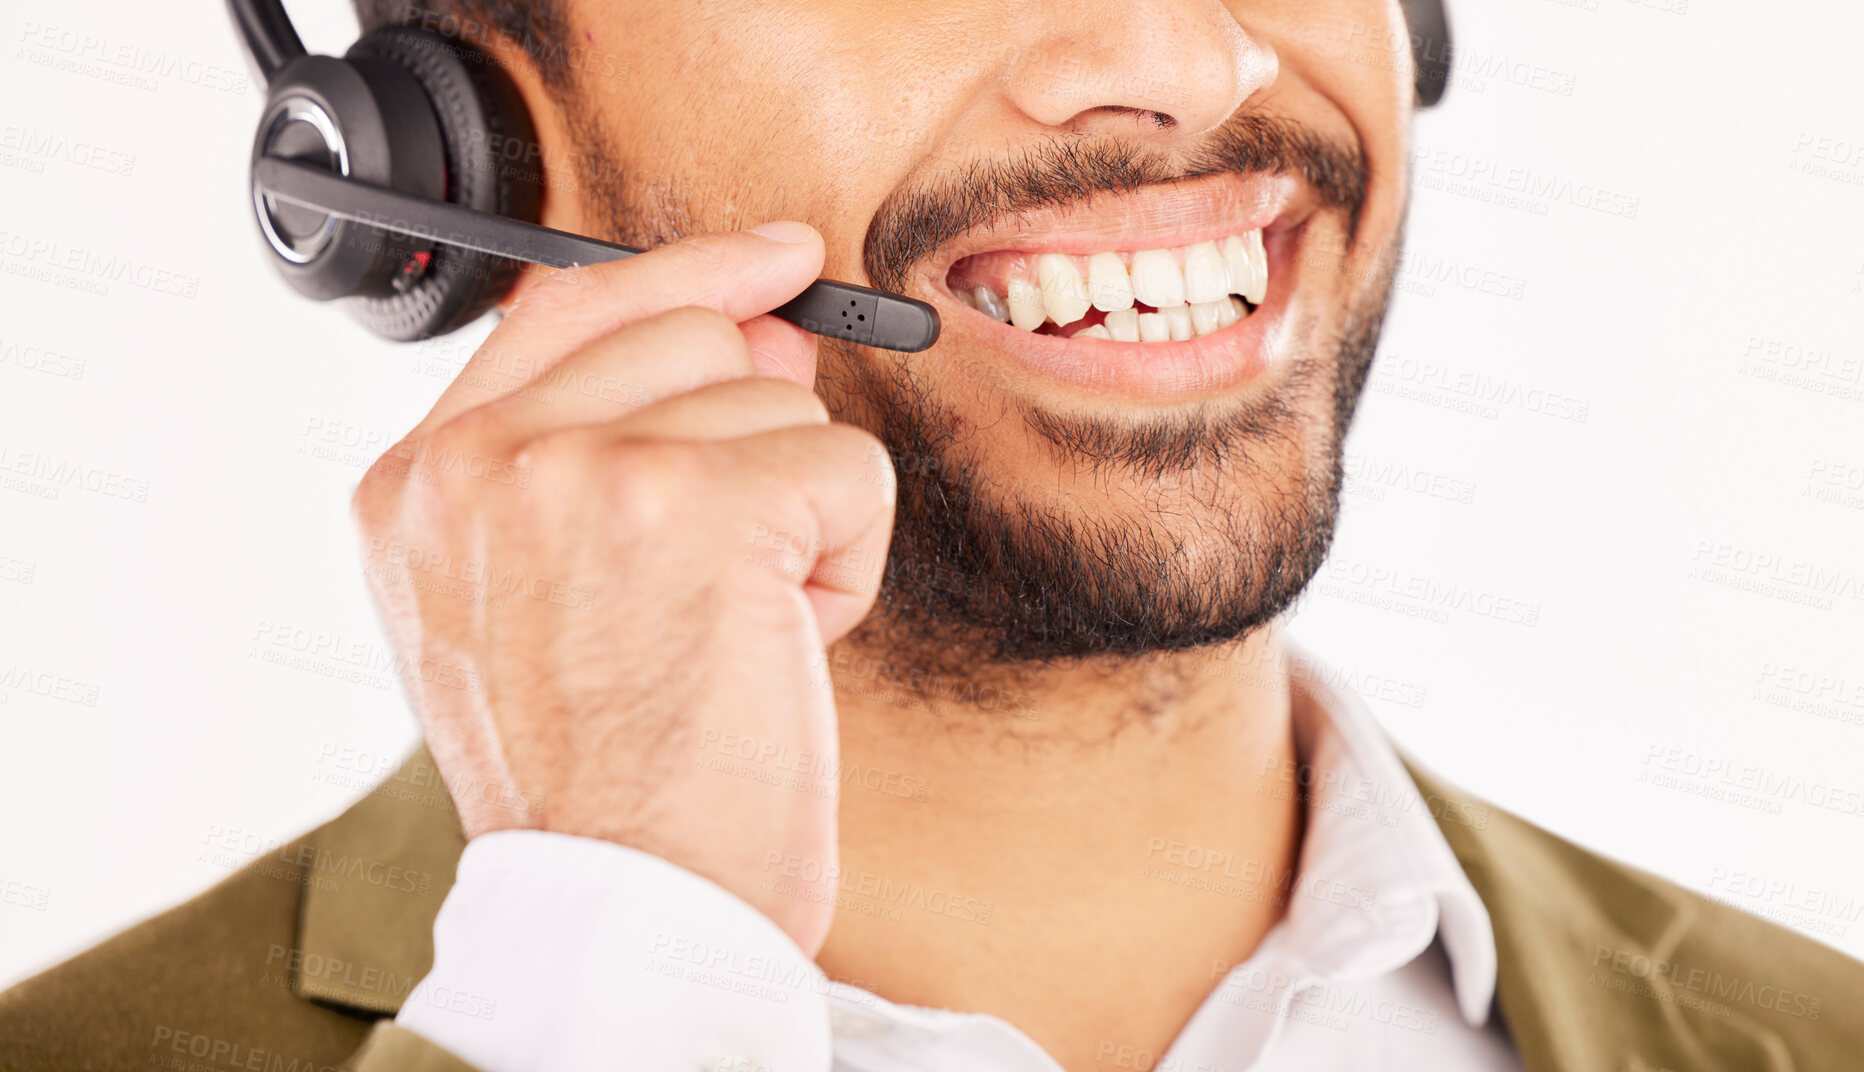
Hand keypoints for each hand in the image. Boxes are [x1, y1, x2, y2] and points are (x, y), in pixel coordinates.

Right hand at [352, 223, 894, 954]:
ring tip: (729, 634)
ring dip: (795, 523)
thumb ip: (623, 441)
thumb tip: (769, 322)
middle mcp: (480, 464)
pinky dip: (848, 566)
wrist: (627, 910)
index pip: (565, 306)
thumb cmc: (604, 781)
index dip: (688, 270)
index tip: (775, 257)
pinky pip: (848, 470)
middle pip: (694, 335)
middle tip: (713, 580)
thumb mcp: (552, 600)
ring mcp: (581, 471)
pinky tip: (780, 646)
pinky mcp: (698, 503)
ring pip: (780, 403)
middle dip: (747, 452)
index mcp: (418, 487)